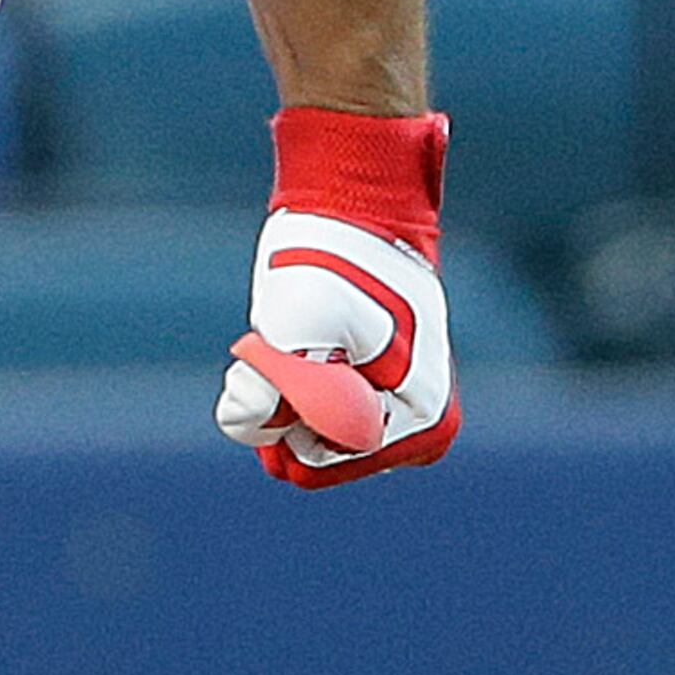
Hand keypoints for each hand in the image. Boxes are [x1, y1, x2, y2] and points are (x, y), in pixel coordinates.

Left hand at [217, 102, 458, 488]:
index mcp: (421, 424)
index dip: (283, 412)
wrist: (355, 212)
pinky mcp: (370, 403)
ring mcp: (396, 421)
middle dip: (282, 405)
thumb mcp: (300, 313)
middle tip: (284, 338)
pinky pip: (304, 421)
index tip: (285, 347)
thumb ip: (277, 379)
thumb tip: (253, 419)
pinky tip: (303, 340)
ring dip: (282, 390)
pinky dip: (286, 384)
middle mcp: (418, 434)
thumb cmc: (336, 259)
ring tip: (296, 332)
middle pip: (310, 459)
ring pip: (301, 439)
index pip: (316, 462)